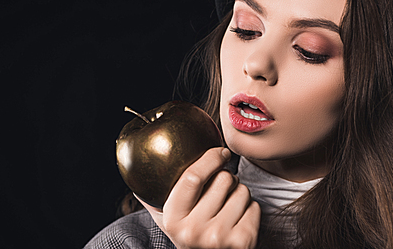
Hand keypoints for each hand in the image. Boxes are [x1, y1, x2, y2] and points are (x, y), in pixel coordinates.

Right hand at [138, 147, 260, 248]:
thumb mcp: (168, 221)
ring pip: (242, 190)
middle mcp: (194, 231)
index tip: (220, 152)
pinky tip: (239, 220)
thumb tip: (137, 175)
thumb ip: (153, 199)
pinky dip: (250, 209)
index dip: (210, 158)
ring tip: (228, 208)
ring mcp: (220, 238)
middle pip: (223, 179)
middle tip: (220, 192)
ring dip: (239, 194)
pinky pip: (255, 206)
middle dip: (226, 179)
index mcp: (173, 219)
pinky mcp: (243, 241)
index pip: (192, 176)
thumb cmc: (191, 238)